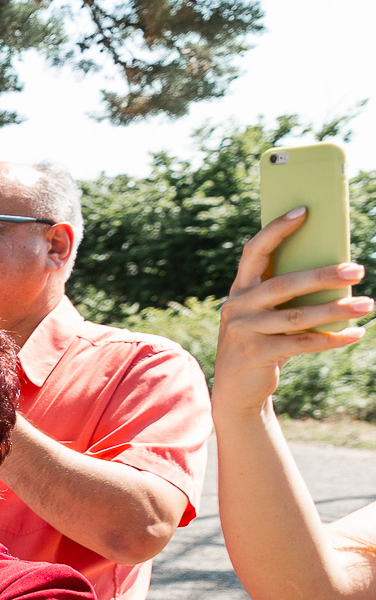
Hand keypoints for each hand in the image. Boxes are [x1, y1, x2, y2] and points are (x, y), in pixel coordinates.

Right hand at [215, 208, 370, 409]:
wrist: (236, 389)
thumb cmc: (262, 342)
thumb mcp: (267, 314)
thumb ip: (286, 295)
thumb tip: (335, 271)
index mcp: (240, 289)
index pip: (255, 251)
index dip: (277, 229)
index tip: (305, 211)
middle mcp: (237, 306)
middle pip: (284, 284)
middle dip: (323, 275)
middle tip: (358, 268)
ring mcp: (243, 331)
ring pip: (298, 317)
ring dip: (337, 310)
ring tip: (367, 304)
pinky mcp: (256, 354)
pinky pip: (302, 343)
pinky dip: (332, 339)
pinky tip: (355, 334)